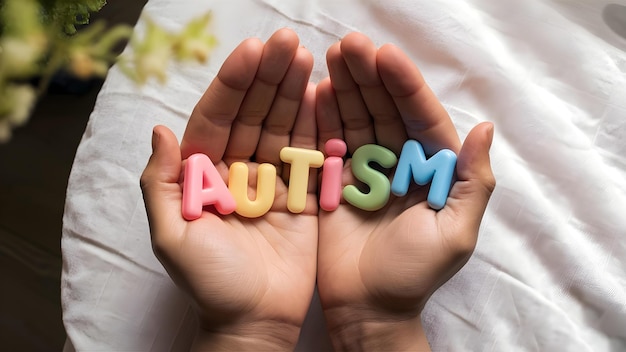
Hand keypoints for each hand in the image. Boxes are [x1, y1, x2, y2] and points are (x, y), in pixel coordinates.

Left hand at [140, 28, 318, 350]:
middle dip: (268, 77)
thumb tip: (159, 130)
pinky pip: (308, 155)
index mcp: (202, 174)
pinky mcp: (302, 196)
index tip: (251, 52)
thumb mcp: (173, 236)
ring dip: (292, 92)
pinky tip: (322, 94)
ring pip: (281, 127)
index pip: (217, 117)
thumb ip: (162, 183)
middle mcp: (236, 170)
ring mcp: (271, 181)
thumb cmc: (210, 283)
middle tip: (287, 41)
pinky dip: (315, 125)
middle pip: (252, 114)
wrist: (255, 322)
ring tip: (306, 56)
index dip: (233, 84)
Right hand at [315, 33, 494, 350]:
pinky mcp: (336, 180)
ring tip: (330, 57)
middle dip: (369, 76)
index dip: (404, 85)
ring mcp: (365, 169)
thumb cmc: (414, 275)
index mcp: (432, 169)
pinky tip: (315, 90)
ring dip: (345, 87)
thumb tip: (484, 128)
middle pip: (385, 110)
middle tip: (349, 44)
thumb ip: (473, 183)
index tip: (385, 55)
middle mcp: (399, 162)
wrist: (367, 308)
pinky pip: (329, 142)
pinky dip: (322, 117)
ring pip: (356, 119)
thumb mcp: (454, 234)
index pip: (420, 117)